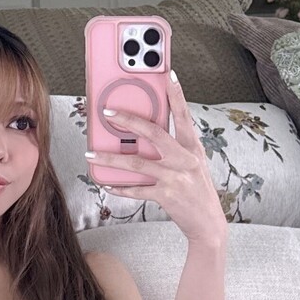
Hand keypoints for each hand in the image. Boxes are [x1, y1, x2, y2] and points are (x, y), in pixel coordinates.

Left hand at [85, 70, 225, 244]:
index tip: (168, 75)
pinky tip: (106, 183)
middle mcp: (185, 160)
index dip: (176, 94)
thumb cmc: (198, 191)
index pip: (184, 115)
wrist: (209, 224)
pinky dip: (119, 187)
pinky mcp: (166, 196)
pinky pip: (136, 190)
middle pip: (154, 133)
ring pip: (137, 163)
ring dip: (111, 158)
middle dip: (129, 120)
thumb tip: (145, 135)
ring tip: (91, 153)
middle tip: (108, 112)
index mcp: (193, 148)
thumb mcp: (193, 164)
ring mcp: (176, 178)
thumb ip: (175, 148)